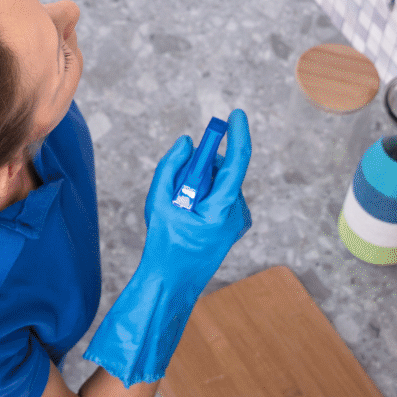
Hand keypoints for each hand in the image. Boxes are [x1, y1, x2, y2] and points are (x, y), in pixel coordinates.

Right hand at [82, 110, 252, 385]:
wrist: (173, 282)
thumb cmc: (164, 243)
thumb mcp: (158, 202)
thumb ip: (171, 166)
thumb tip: (187, 142)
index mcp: (223, 208)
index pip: (237, 162)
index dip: (237, 135)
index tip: (236, 114)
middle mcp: (238, 212)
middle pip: (224, 171)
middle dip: (202, 166)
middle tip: (177, 181)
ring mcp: (238, 220)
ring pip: (221, 183)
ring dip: (199, 182)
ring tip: (178, 205)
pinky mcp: (233, 224)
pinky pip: (220, 195)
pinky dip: (203, 193)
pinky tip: (187, 213)